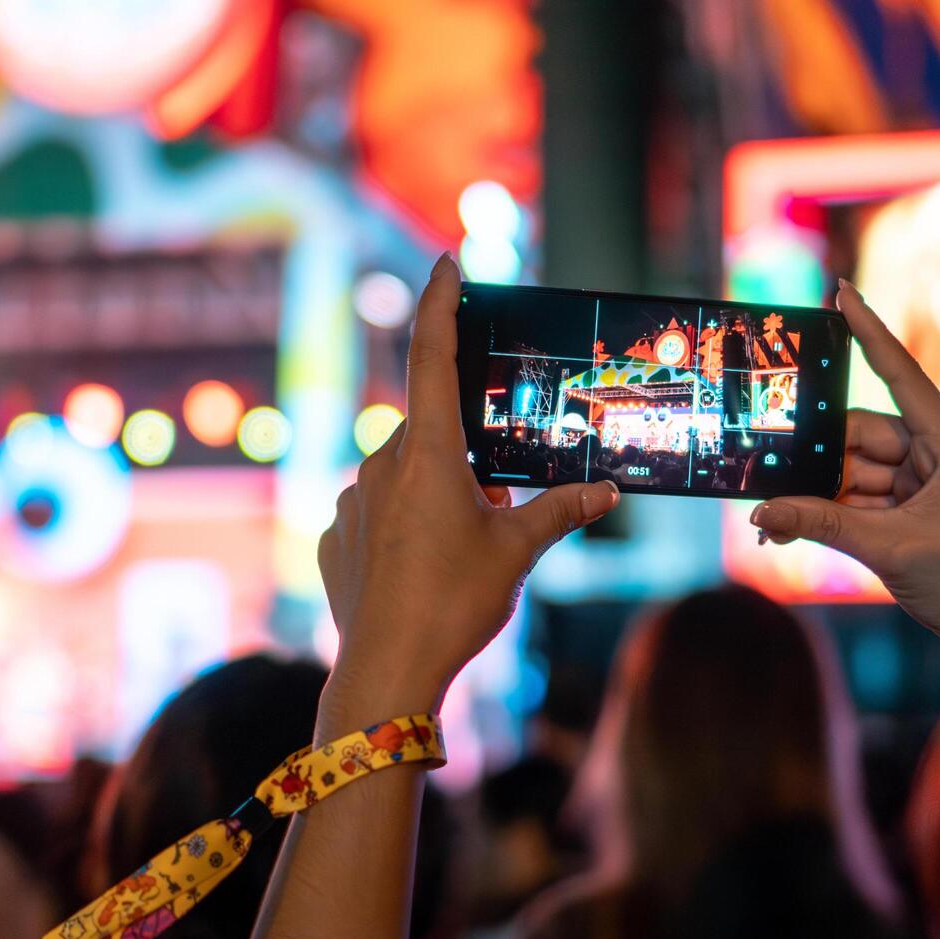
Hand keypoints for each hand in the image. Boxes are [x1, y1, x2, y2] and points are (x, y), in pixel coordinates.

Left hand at [316, 254, 620, 732]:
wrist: (387, 674)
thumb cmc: (455, 605)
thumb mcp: (519, 553)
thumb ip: (560, 510)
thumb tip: (606, 489)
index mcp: (426, 454)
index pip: (432, 357)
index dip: (440, 305)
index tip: (445, 263)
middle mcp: (379, 466)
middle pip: (428, 435)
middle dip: (464, 456)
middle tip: (495, 500)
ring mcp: (350, 503)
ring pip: (401, 476)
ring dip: (436, 494)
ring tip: (464, 550)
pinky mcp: (334, 540)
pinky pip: (375, 516)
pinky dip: (404, 529)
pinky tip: (423, 572)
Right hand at [750, 280, 939, 664]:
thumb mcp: (890, 548)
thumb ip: (822, 524)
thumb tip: (762, 511)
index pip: (900, 375)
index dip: (869, 333)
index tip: (842, 292)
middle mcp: (937, 457)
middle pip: (861, 436)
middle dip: (816, 457)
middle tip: (767, 470)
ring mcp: (924, 488)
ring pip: (853, 473)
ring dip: (815, 495)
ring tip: (773, 517)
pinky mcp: (911, 518)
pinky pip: (858, 504)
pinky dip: (827, 516)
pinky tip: (789, 528)